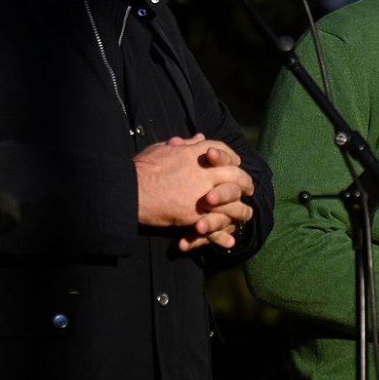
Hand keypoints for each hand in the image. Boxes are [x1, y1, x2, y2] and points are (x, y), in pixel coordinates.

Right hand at [134, 133, 255, 251]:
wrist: (129, 191)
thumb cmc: (142, 169)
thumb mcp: (162, 150)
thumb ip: (184, 146)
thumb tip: (198, 138)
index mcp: (196, 153)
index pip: (223, 151)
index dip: (232, 158)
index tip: (236, 164)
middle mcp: (205, 171)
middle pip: (236, 175)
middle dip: (245, 182)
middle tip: (249, 189)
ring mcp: (202, 194)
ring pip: (232, 202)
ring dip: (241, 210)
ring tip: (246, 215)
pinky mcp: (195, 215)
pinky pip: (215, 225)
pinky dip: (223, 234)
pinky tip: (230, 240)